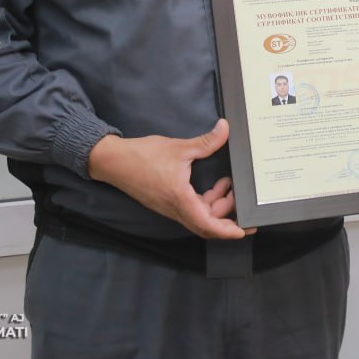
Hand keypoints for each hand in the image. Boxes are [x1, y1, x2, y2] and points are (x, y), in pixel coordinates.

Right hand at [87, 118, 253, 239]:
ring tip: (227, 186)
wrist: (113, 161)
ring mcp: (169, 208)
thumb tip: (225, 128)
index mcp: (180, 200)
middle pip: (206, 224)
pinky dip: (204, 201)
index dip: (228, 231)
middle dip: (226, 215)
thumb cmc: (143, 156)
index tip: (245, 230)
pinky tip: (212, 186)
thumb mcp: (179, 147)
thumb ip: (206, 141)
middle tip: (240, 198)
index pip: (208, 225)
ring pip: (198, 217)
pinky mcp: (166, 203)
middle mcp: (175, 209)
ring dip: (215, 206)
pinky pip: (190, 210)